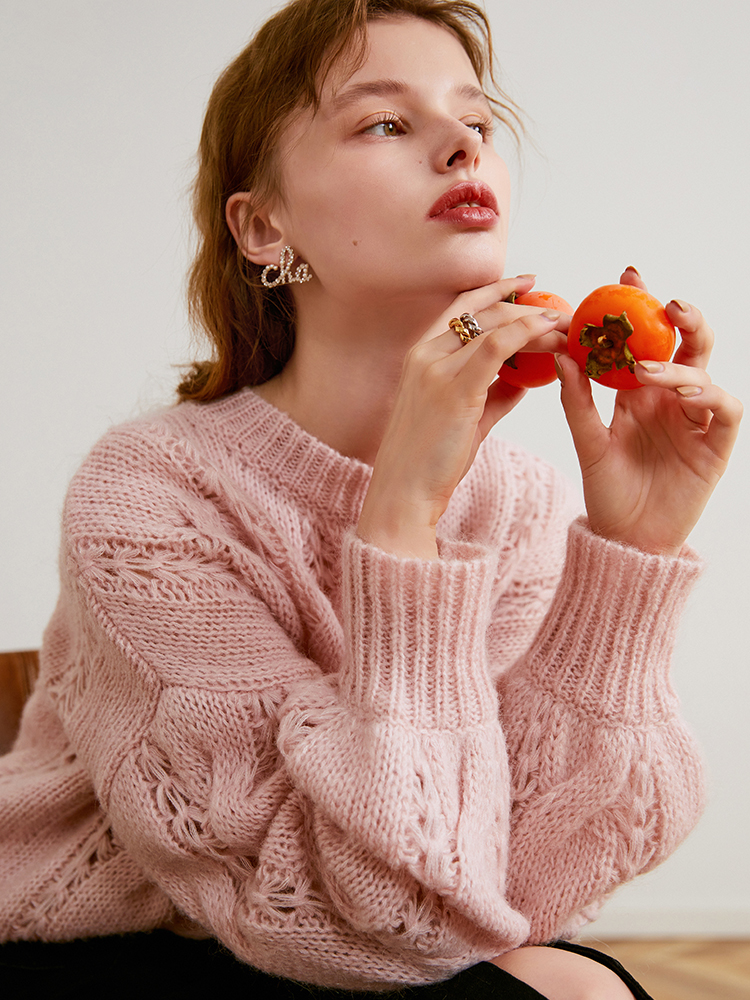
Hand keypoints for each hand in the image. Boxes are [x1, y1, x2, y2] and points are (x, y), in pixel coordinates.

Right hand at [357, 275, 568, 557]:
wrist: (403, 493)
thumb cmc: (430, 462)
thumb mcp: (463, 419)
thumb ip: (490, 395)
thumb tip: (520, 380)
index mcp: (419, 356)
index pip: (460, 308)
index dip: (496, 290)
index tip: (528, 283)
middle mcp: (424, 354)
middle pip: (481, 312)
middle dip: (525, 305)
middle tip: (561, 312)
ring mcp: (435, 369)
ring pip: (493, 326)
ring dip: (535, 322)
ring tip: (566, 328)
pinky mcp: (453, 390)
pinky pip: (496, 348)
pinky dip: (526, 334)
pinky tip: (550, 334)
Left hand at [556, 268, 742, 554]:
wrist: (625, 541)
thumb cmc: (606, 493)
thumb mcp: (587, 442)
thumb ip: (577, 400)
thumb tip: (563, 352)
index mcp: (638, 394)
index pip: (643, 341)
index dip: (641, 307)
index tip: (627, 275)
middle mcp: (669, 400)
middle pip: (686, 345)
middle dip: (682, 317)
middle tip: (664, 302)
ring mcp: (694, 420)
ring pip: (704, 371)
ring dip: (682, 362)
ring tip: (650, 368)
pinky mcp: (715, 445)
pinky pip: (724, 407)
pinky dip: (708, 393)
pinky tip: (684, 392)